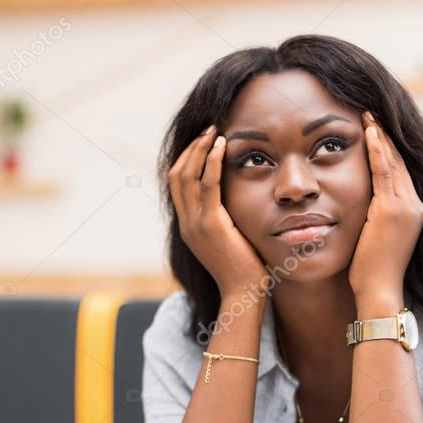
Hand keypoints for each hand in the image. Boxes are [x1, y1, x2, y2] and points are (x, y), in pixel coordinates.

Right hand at [168, 125, 267, 299]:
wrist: (244, 293)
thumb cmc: (245, 269)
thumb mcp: (231, 239)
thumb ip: (227, 220)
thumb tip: (238, 202)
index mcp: (188, 227)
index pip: (178, 184)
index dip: (188, 159)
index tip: (204, 141)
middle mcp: (186, 223)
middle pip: (177, 175)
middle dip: (191, 148)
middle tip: (208, 129)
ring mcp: (195, 224)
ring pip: (187, 175)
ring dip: (200, 149)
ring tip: (215, 131)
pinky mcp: (211, 224)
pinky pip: (207, 185)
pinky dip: (212, 161)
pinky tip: (221, 146)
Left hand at [348, 112, 422, 309]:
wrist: (379, 292)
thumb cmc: (371, 273)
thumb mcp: (375, 238)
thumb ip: (373, 217)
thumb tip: (360, 207)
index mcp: (412, 212)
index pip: (399, 173)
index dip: (388, 149)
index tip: (376, 129)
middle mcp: (414, 206)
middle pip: (399, 162)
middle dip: (385, 136)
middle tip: (372, 112)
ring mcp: (406, 207)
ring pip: (393, 163)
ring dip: (380, 137)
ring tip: (368, 115)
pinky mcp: (393, 210)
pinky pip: (385, 173)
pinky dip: (378, 151)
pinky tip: (370, 132)